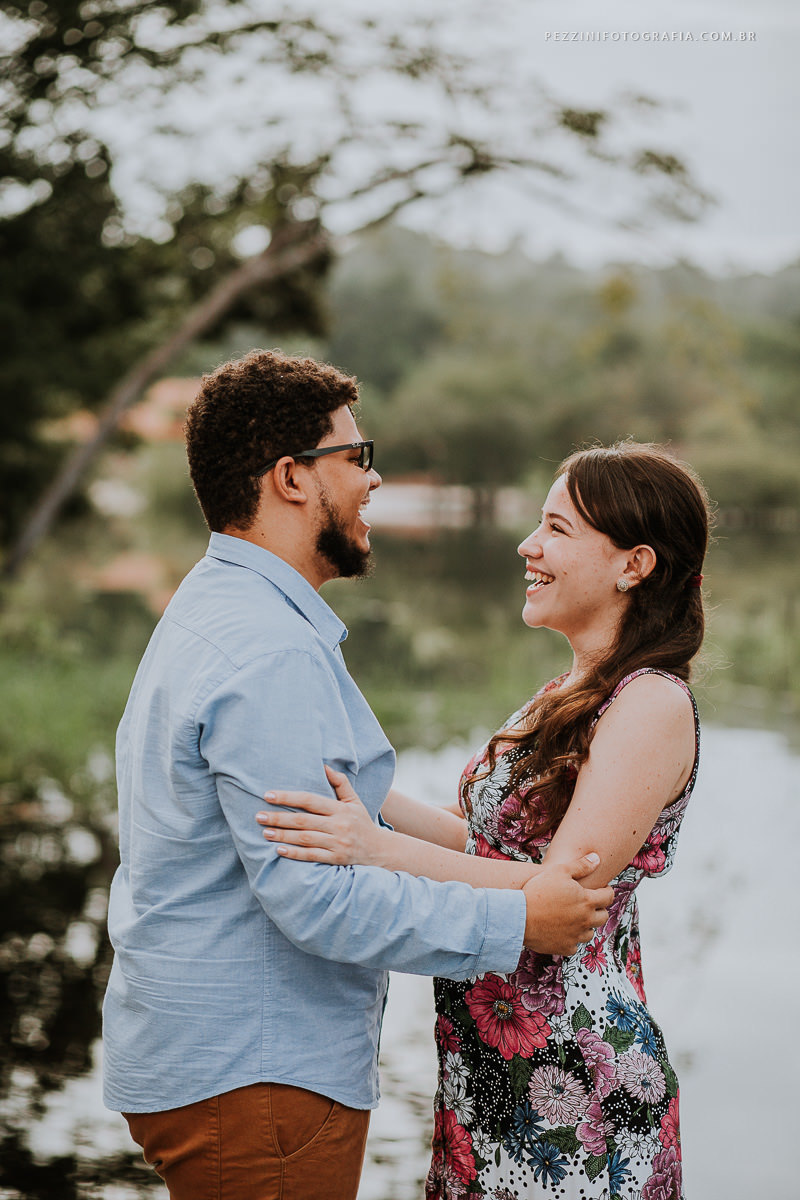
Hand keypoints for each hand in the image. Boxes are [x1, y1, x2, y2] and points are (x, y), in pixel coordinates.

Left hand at [256, 765, 381, 865]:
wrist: (380, 851)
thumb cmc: (362, 823)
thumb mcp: (354, 801)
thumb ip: (340, 783)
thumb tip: (323, 766)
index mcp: (341, 809)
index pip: (310, 800)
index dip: (288, 797)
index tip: (268, 795)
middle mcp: (339, 826)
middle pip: (303, 820)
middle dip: (279, 817)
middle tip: (258, 815)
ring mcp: (337, 844)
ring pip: (304, 838)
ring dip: (283, 835)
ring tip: (264, 831)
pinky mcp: (336, 860)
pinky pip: (312, 856)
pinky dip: (295, 853)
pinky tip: (279, 850)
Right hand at [521, 855, 613, 955]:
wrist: (519, 916)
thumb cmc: (538, 890)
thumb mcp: (559, 871)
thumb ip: (581, 865)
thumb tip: (597, 858)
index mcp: (587, 901)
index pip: (608, 897)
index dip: (607, 891)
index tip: (601, 889)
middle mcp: (585, 920)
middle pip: (603, 917)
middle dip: (599, 909)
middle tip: (588, 904)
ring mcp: (576, 936)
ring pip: (590, 933)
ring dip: (586, 925)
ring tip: (575, 918)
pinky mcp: (565, 948)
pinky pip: (574, 945)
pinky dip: (571, 939)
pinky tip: (562, 931)